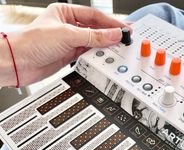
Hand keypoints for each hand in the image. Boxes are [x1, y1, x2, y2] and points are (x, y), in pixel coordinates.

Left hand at [2, 3, 128, 86]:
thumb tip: (113, 35)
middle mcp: (68, 27)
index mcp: (65, 13)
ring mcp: (69, 42)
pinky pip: (87, 54)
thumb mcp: (67, 35)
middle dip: (110, 34)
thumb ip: (93, 36)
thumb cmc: (33, 42)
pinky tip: (105, 56)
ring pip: (92, 43)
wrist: (19, 63)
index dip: (110, 22)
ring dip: (104, 46)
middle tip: (125, 38)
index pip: (94, 16)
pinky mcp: (68, 56)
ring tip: (118, 48)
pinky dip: (96, 56)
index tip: (124, 28)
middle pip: (94, 29)